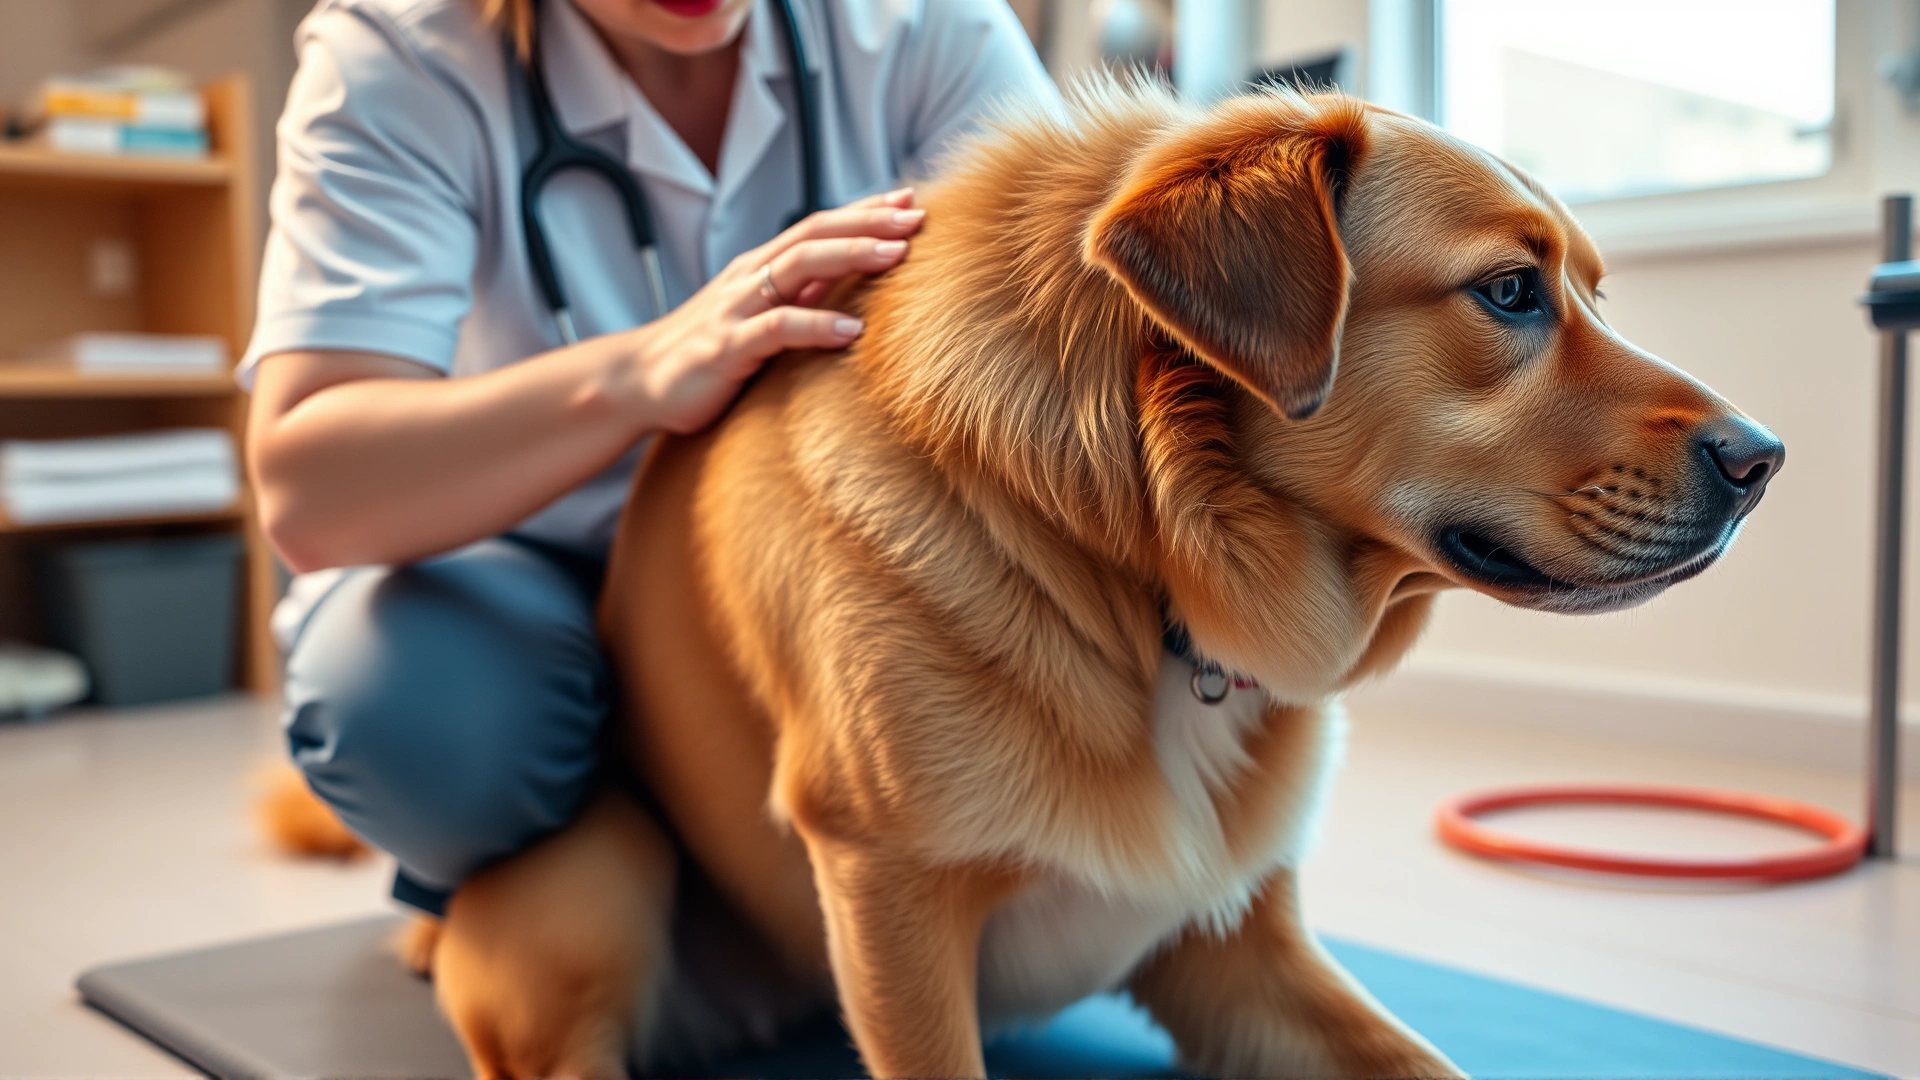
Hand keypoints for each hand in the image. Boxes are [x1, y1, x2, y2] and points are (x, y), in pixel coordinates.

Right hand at [621, 187, 922, 434]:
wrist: (638, 382)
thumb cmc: (706, 353)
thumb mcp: (759, 318)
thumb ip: (800, 297)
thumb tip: (852, 281)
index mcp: (760, 268)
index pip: (818, 227)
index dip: (863, 212)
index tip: (909, 201)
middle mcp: (750, 278)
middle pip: (814, 235)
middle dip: (867, 223)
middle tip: (916, 218)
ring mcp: (737, 310)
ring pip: (798, 268)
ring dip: (850, 257)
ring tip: (896, 256)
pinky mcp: (727, 348)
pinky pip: (776, 329)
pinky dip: (815, 327)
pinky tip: (853, 332)